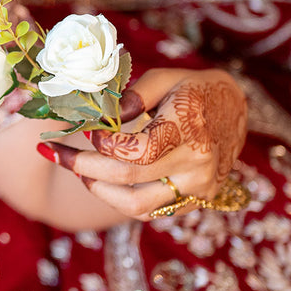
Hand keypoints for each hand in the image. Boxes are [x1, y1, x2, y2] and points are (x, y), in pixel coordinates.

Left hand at [39, 68, 247, 220]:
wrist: (235, 110)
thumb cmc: (194, 89)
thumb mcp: (165, 79)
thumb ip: (132, 96)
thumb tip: (101, 117)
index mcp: (189, 130)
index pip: (134, 151)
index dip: (101, 144)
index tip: (83, 130)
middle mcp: (197, 165)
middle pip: (127, 180)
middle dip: (83, 167)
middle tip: (55, 152)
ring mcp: (199, 188)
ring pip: (136, 207)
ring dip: (98, 190)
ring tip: (78, 170)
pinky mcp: (196, 201)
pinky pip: (150, 211)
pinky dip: (121, 199)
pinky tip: (103, 181)